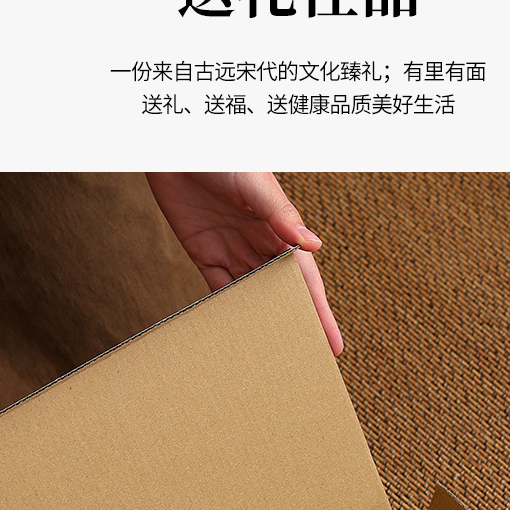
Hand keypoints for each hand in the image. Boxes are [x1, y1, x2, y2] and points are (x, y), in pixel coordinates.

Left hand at [146, 172, 343, 354]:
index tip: (332, 345)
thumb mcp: (255, 183)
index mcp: (281, 230)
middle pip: (282, 295)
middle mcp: (260, 244)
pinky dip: (226, 311)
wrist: (177, 145)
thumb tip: (313, 245)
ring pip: (252, 297)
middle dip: (296, 327)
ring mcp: (232, 250)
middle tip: (306, 364)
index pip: (306, 281)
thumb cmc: (223, 153)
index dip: (320, 314)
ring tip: (272, 360)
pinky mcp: (203, 252)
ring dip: (261, 324)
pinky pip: (218, 289)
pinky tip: (233, 335)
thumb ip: (282, 215)